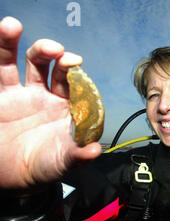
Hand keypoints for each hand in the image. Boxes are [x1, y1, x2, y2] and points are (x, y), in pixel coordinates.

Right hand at [0, 17, 100, 189]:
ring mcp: (27, 94)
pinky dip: (4, 47)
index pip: (80, 89)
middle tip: (64, 57)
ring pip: (33, 63)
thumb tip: (95, 150)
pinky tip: (7, 31)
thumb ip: (77, 156)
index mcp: (70, 111)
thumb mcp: (61, 164)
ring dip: (36, 48)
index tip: (80, 70)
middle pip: (59, 71)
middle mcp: (51, 98)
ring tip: (34, 35)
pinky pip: (3, 67)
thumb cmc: (43, 168)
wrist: (11, 176)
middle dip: (63, 60)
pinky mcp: (4, 94)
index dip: (81, 79)